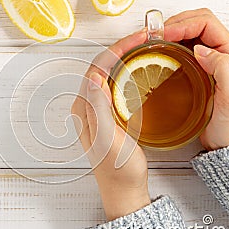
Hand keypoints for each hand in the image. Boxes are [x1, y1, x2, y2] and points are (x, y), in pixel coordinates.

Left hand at [71, 30, 149, 220]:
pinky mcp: (108, 114)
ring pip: (109, 74)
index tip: (138, 39)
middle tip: (145, 38)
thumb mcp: (110, 139)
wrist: (124, 190)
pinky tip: (140, 69)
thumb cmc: (118, 169)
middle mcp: (86, 106)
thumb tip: (93, 76)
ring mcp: (97, 110)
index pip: (97, 68)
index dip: (117, 50)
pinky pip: (115, 85)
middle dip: (121, 49)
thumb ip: (99, 108)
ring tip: (144, 47)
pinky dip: (127, 72)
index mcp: (83, 108)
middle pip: (102, 67)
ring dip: (124, 58)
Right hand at [164, 8, 228, 149]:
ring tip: (154, 41)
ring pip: (189, 34)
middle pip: (198, 22)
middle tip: (155, 35)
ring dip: (171, 32)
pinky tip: (159, 54)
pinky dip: (169, 46)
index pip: (207, 24)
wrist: (228, 142)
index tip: (164, 34)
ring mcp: (208, 61)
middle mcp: (221, 53)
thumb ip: (222, 68)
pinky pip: (182, 49)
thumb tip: (200, 49)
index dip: (184, 24)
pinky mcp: (197, 70)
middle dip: (176, 23)